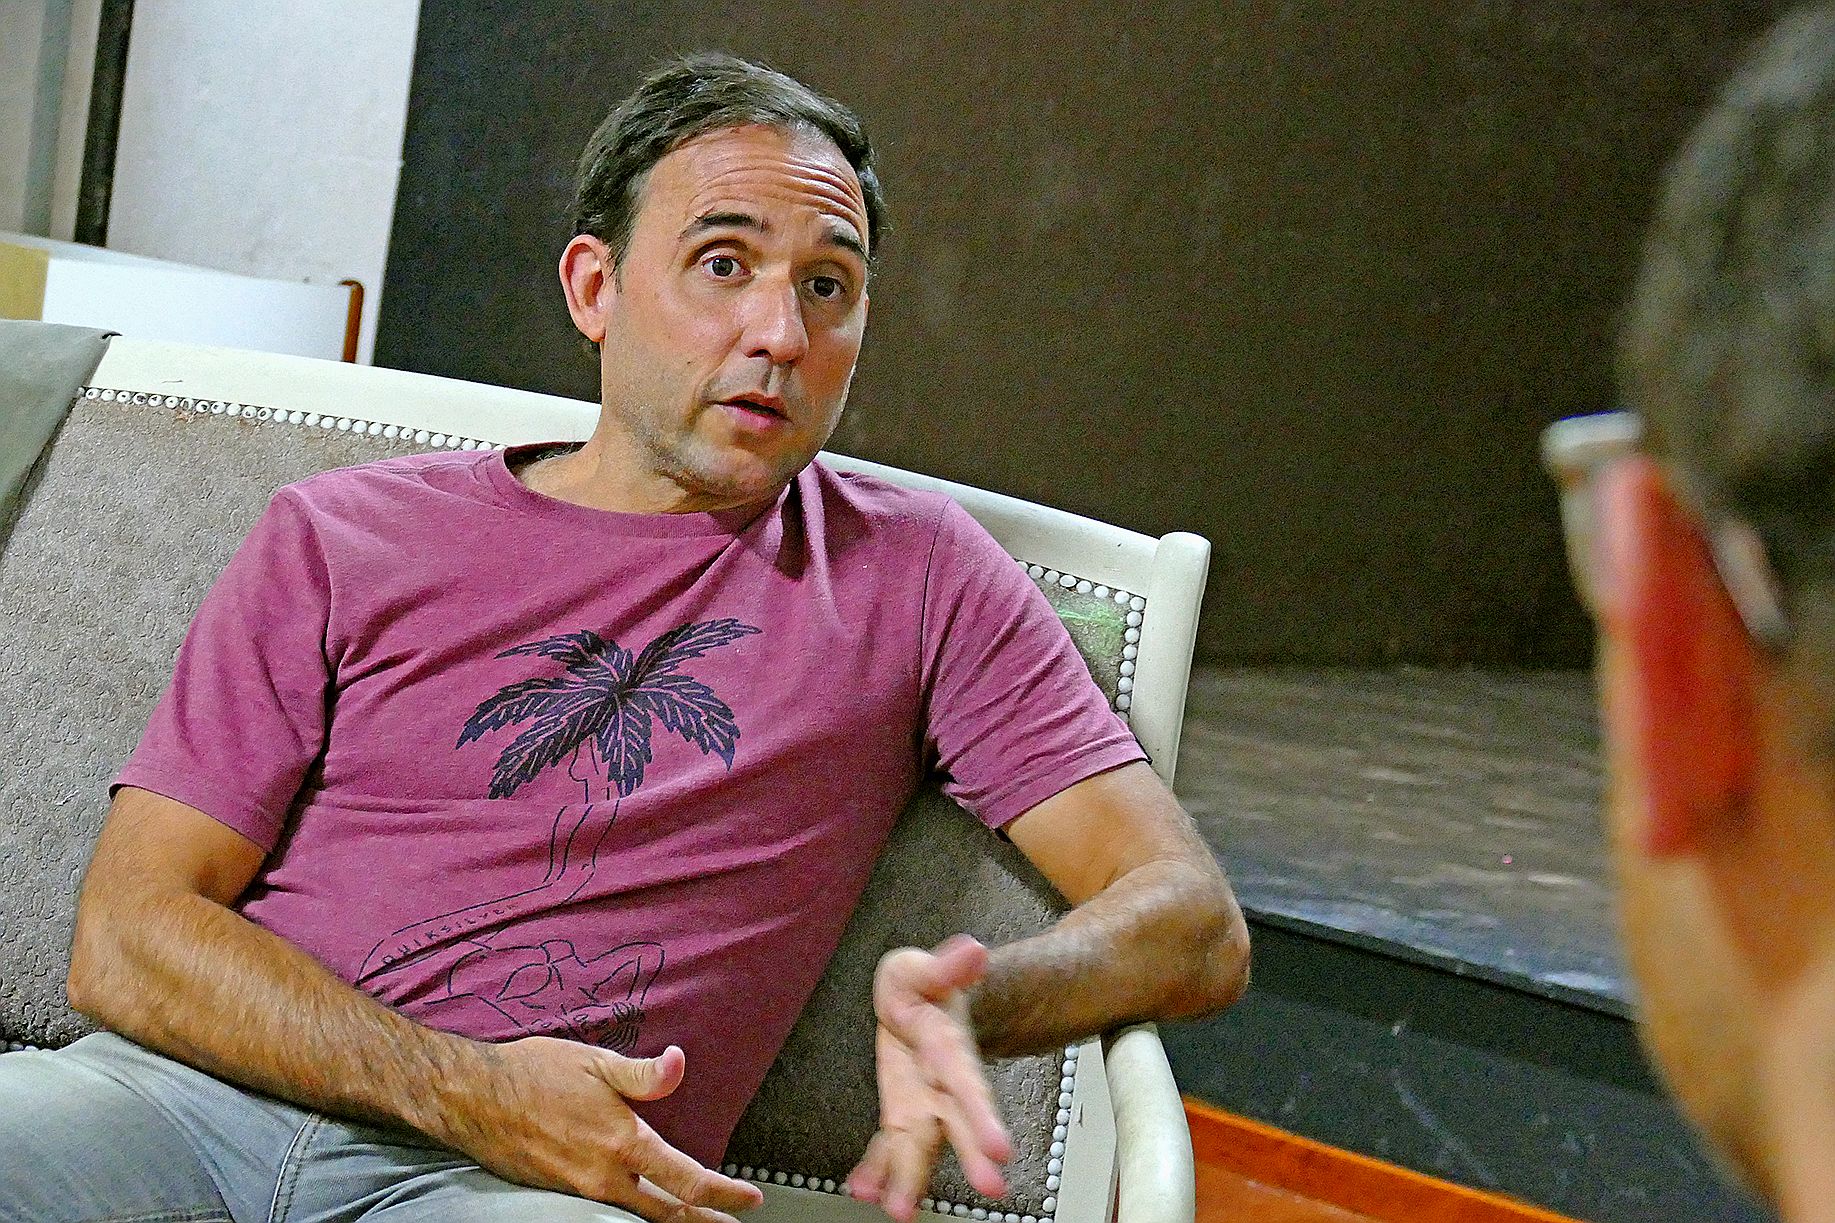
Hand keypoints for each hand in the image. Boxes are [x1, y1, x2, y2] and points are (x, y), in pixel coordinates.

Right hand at [437, 1035, 763, 1221]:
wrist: (473, 1098)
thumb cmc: (535, 1073)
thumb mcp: (596, 1063)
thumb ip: (644, 1074)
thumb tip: (680, 1062)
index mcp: (622, 1142)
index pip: (687, 1180)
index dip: (724, 1194)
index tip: (750, 1199)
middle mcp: (604, 1176)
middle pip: (667, 1213)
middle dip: (703, 1221)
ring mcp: (580, 1190)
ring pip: (636, 1217)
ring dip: (670, 1220)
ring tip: (693, 1218)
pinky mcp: (559, 1194)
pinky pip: (607, 1212)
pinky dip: (633, 1215)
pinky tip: (641, 1207)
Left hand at [847, 935, 1012, 1221]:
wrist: (922, 1005)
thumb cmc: (923, 987)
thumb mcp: (925, 969)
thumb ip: (947, 967)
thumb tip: (973, 951)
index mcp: (950, 1049)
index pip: (969, 1083)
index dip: (984, 1116)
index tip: (1002, 1150)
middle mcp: (942, 1085)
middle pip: (956, 1123)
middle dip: (968, 1155)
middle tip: (987, 1187)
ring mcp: (921, 1103)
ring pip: (920, 1144)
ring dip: (911, 1177)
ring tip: (901, 1209)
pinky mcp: (900, 1112)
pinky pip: (888, 1145)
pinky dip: (877, 1168)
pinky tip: (864, 1189)